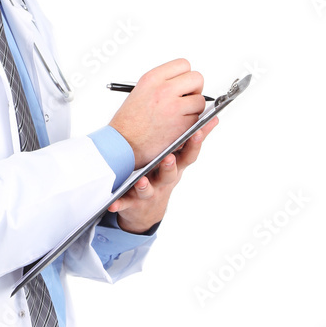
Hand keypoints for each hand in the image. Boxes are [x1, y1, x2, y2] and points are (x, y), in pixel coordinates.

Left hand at [106, 116, 219, 231]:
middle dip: (169, 167)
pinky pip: (125, 202)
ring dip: (145, 186)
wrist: (147, 208)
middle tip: (168, 158)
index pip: (188, 156)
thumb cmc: (164, 175)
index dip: (194, 145)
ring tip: (141, 182)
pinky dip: (119, 203)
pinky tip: (113, 203)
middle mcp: (163, 180)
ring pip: (148, 190)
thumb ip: (195, 139)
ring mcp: (149, 192)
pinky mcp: (132, 201)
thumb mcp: (181, 159)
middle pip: (169, 175)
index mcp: (175, 167)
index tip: (197, 132)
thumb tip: (212, 118)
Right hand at [108, 58, 205, 168]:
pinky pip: (197, 119)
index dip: (185, 76)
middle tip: (187, 98)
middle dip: (195, 89)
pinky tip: (176, 126)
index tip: (183, 84)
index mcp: (152, 78)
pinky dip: (190, 124)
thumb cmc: (129, 121)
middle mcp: (163, 90)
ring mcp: (174, 107)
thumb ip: (162, 83)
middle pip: (197, 79)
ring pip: (200, 101)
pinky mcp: (181, 125)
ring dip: (193, 109)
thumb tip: (182, 80)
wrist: (122, 143)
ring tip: (179, 115)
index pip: (183, 65)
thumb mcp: (141, 91)